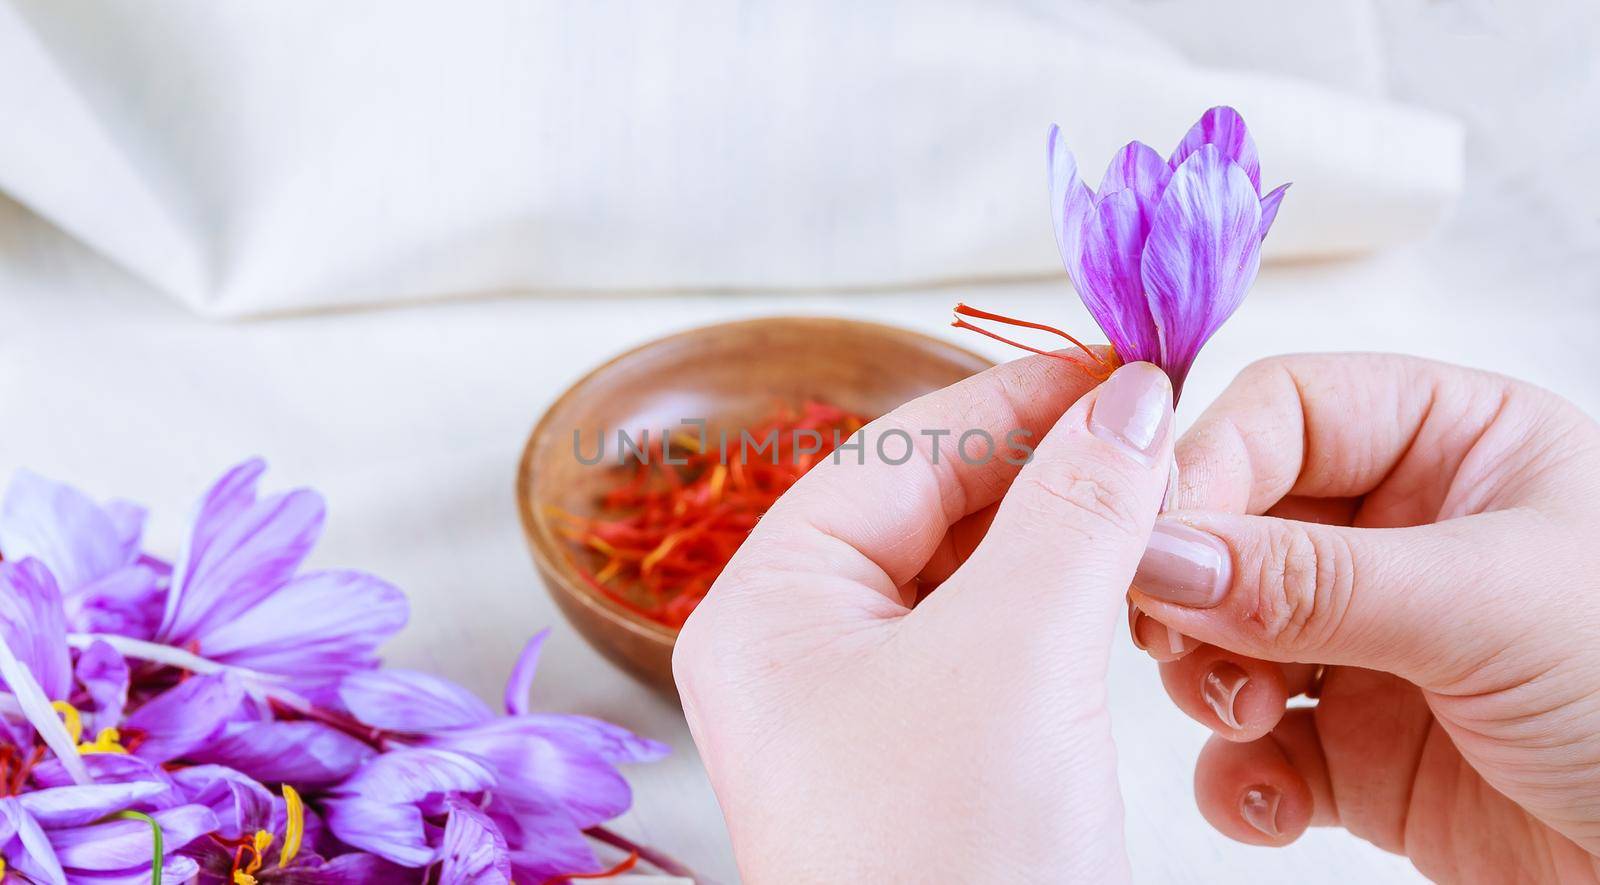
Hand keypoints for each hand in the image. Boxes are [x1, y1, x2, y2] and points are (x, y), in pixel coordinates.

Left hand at [675, 357, 1173, 881]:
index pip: (898, 452)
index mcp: (770, 606)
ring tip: (1157, 506)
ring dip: (1063, 537)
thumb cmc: (953, 858)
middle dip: (1044, 466)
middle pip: (931, 507)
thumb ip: (1073, 507)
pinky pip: (997, 648)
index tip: (1124, 363)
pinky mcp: (933, 763)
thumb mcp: (1014, 656)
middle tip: (1158, 432)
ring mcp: (866, 712)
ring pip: (972, 577)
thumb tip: (1128, 394)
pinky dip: (1066, 610)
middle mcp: (802, 651)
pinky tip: (1128, 594)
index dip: (1014, 396)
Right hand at [1129, 354, 1599, 881]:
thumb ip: (1312, 581)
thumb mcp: (1491, 610)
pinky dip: (1237, 774)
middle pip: (1235, 525)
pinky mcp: (1358, 748)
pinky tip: (1272, 799)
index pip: (1285, 413)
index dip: (1208, 466)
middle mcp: (1406, 537)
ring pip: (1223, 634)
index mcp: (1457, 448)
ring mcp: (1375, 644)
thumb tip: (1159, 557)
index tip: (1151, 540)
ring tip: (1245, 719)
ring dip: (1208, 682)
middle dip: (1195, 588)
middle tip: (1173, 639)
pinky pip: (1251, 746)